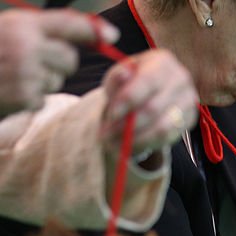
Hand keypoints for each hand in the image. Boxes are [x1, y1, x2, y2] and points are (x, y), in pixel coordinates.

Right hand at [0, 9, 118, 116]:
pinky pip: (41, 98)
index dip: (92, 29)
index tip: (110, 36)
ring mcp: (26, 73)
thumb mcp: (8, 30)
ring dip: (40, 81)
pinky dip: (28, 98)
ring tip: (11, 75)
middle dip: (58, 63)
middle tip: (29, 61)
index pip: (68, 23)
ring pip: (56, 80)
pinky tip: (7, 89)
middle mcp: (26, 45)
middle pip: (69, 58)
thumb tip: (101, 35)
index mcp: (21, 24)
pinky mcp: (24, 97)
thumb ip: (43, 29)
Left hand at [101, 49, 197, 157]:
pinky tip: (133, 143)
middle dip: (129, 123)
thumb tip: (123, 75)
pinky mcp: (190, 119)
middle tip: (109, 133)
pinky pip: (169, 137)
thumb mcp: (118, 77)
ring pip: (162, 127)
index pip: (147, 81)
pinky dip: (148, 143)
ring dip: (137, 137)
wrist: (149, 94)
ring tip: (118, 140)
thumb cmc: (131, 83)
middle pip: (154, 107)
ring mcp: (189, 100)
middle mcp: (181, 79)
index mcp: (163, 61)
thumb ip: (117, 77)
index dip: (128, 99)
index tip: (112, 114)